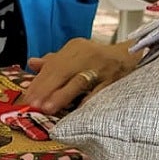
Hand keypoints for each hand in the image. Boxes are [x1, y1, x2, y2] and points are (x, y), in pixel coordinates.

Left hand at [23, 38, 140, 114]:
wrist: (131, 56)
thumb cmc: (99, 59)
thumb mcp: (75, 54)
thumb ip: (54, 61)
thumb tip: (31, 63)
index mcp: (75, 48)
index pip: (52, 66)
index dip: (38, 83)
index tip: (27, 98)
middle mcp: (87, 55)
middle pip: (62, 72)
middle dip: (45, 90)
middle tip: (33, 105)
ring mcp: (101, 67)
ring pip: (78, 81)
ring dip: (62, 95)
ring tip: (47, 109)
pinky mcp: (114, 80)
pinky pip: (99, 91)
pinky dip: (88, 100)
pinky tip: (76, 111)